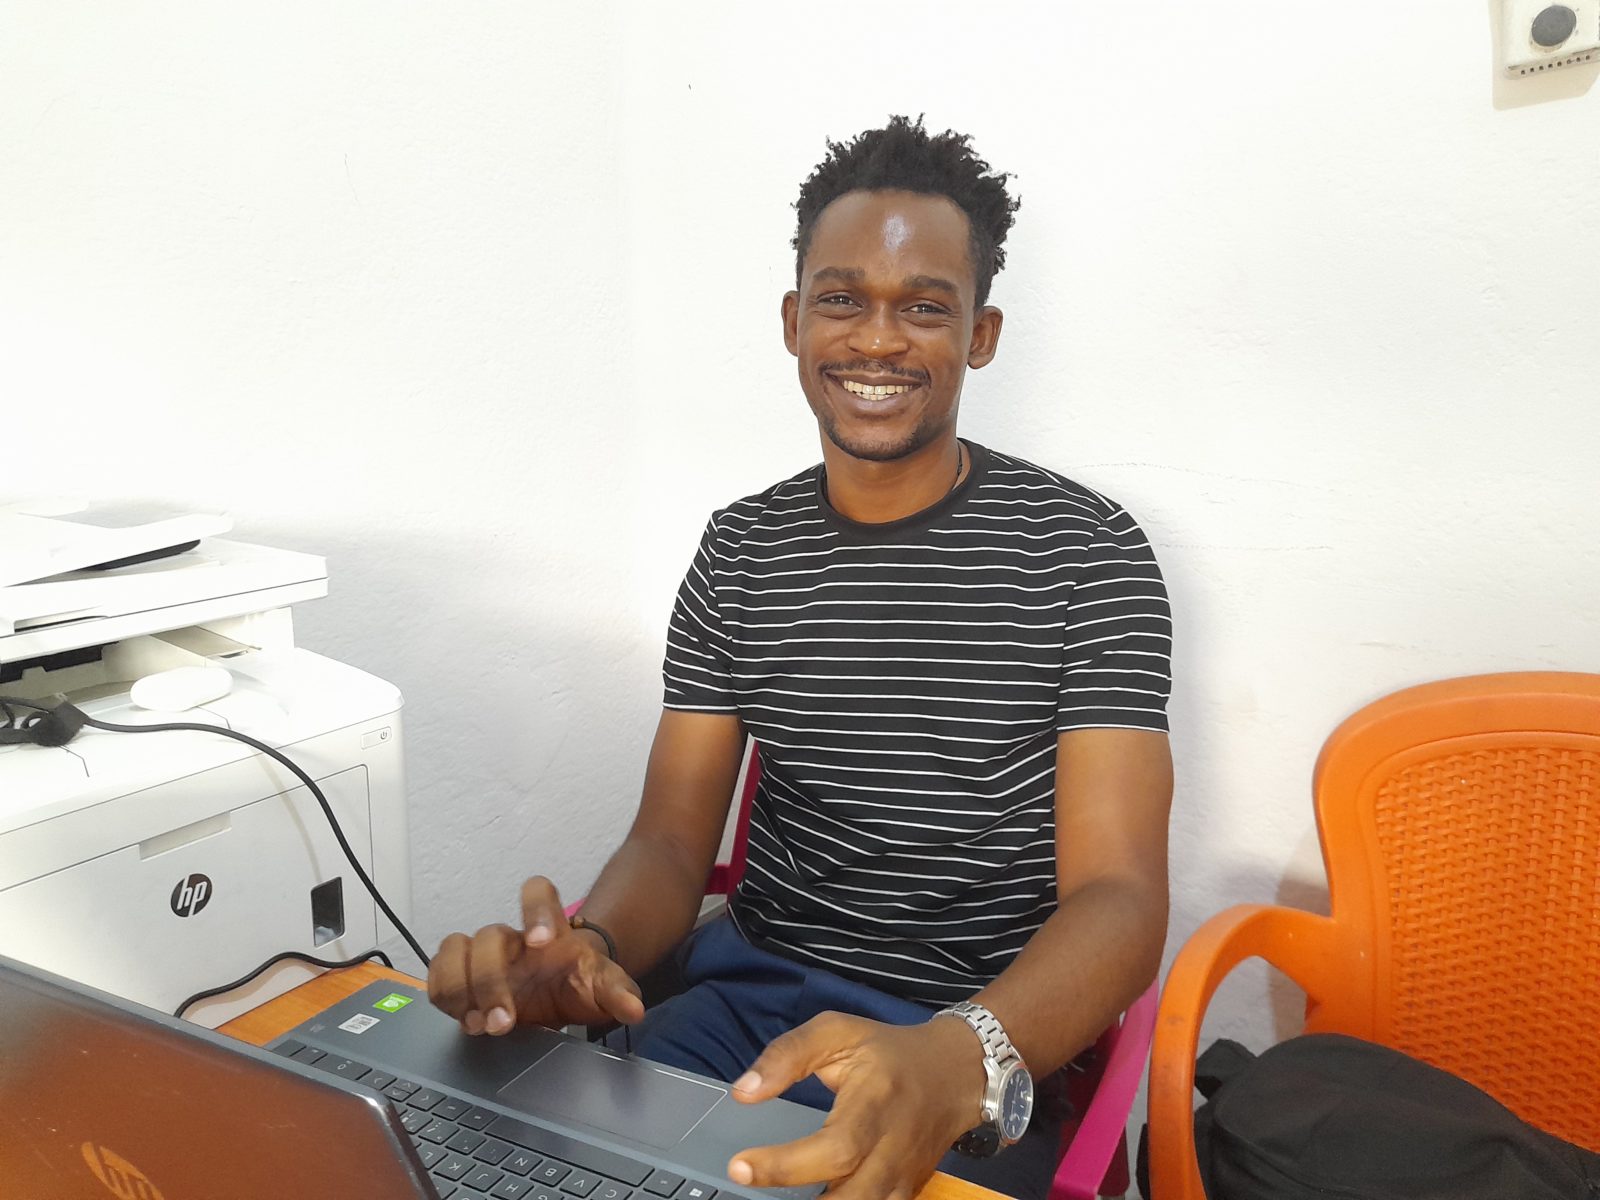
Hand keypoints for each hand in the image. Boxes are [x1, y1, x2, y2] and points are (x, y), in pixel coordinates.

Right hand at [426, 876, 644, 1035]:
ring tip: (480, 1025)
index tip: (543, 941)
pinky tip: (463, 1019)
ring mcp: (482, 954)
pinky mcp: (462, 975)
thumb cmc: (578, 981)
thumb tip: (634, 1009)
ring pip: (454, 948)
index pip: (538, 892)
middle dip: (491, 980)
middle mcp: (512, 936)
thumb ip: (618, 993)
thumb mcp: (602, 987)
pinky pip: (437, 972)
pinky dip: (442, 994)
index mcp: (549, 929)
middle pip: (489, 935)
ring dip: (461, 989)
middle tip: (504, 1021)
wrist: (559, 990)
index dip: (537, 910)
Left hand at [726, 1012, 987, 1199]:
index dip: (784, 1165)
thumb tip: (743, 1092)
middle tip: (750, 1186)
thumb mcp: (838, 1032)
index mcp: (874, 1104)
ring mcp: (903, 1178)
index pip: (832, 1148)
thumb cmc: (889, 1051)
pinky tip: (812, 1199)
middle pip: (850, 1198)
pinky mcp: (906, 1193)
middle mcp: (892, 1149)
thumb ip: (788, 1055)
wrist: (957, 1073)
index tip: (739, 1166)